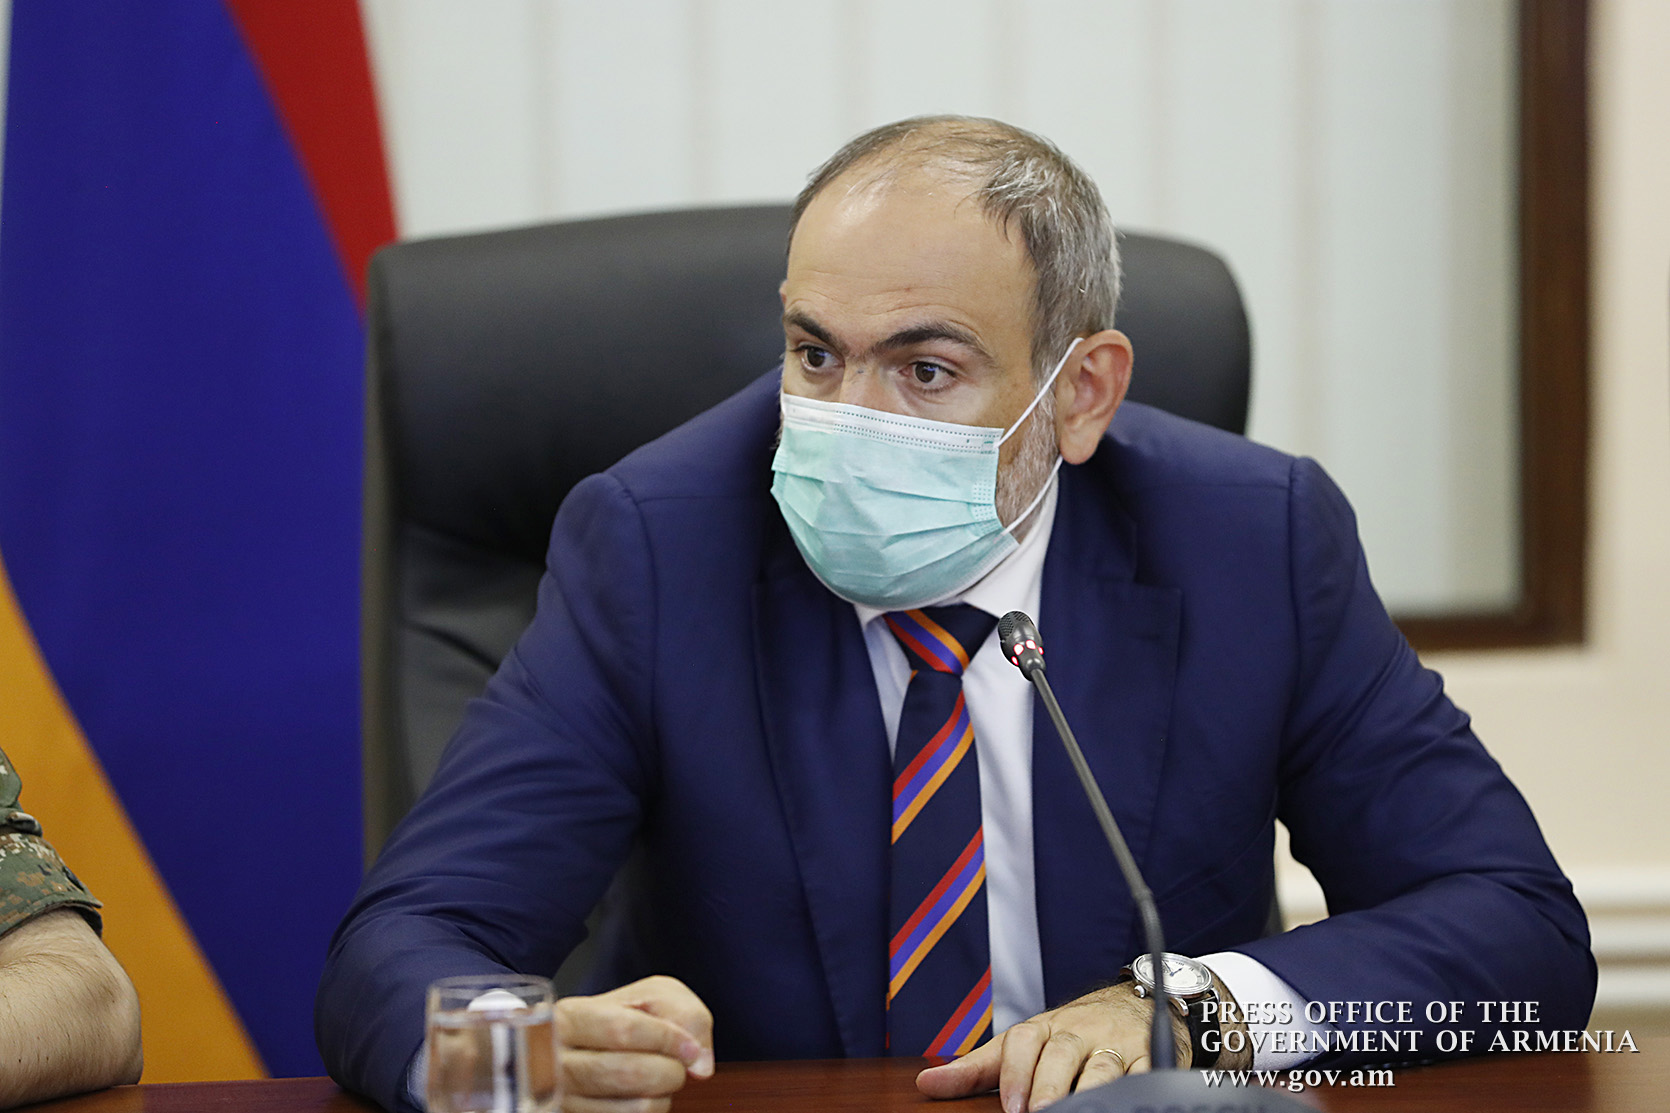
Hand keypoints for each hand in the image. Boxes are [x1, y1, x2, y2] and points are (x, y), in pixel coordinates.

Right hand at [555, 974, 713, 1112]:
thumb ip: (686, 1014)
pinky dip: (652, 1110)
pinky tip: (642, 1094)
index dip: (667, 1040)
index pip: (623, 1030)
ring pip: (637, 1107)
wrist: (589, 1045)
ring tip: (658, 1076)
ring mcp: (563, 1099)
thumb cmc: (624, 1016)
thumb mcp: (653, 996)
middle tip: (677, 1063)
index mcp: (568, 1018)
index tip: (691, 1048)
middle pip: (629, 1072)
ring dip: (664, 1094)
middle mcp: (555, 1061)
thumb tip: (700, 1065)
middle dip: (671, 1070)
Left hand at [917, 975, 1245, 1112]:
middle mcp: (1080, 1032)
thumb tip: (926, 1083)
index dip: (1016, 1073)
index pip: (1024, 1041)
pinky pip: (1144, 1076)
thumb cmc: (1069, 1034)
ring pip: (1104, 1069)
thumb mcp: (1022, 1045)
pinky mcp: (1150, 1059)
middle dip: (1050, 1086)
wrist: (1133, 1004)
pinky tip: (1122, 1104)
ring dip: (1091, 1092)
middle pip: (1062, 1054)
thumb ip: (977, 1068)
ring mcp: (1116, 1046)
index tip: (1010, 1106)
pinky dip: (1135, 1092)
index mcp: (1045, 1027)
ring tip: (1077, 1112)